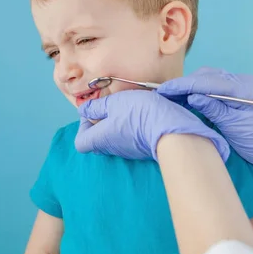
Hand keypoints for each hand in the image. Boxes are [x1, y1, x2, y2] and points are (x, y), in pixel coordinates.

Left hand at [74, 89, 229, 161]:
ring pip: (115, 137)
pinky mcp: (143, 147)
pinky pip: (130, 137)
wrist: (172, 130)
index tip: (92, 109)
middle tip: (110, 105)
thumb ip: (97, 107)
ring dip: (116, 122)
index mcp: (101, 139)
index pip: (80, 142)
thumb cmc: (139, 114)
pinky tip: (140, 112)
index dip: (82, 125)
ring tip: (126, 106)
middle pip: (98, 139)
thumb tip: (83, 111)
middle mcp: (113, 148)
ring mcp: (129, 150)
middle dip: (100, 122)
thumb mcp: (114, 103)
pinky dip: (130, 126)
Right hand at [157, 67, 252, 192]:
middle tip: (164, 93)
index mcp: (244, 88)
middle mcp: (243, 81)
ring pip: (210, 78)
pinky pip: (215, 85)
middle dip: (185, 83)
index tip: (164, 90)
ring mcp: (242, 85)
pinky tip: (187, 97)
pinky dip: (200, 90)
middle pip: (207, 76)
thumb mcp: (234, 127)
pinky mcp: (239, 92)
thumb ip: (213, 108)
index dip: (184, 85)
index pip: (208, 82)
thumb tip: (192, 95)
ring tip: (172, 95)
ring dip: (191, 85)